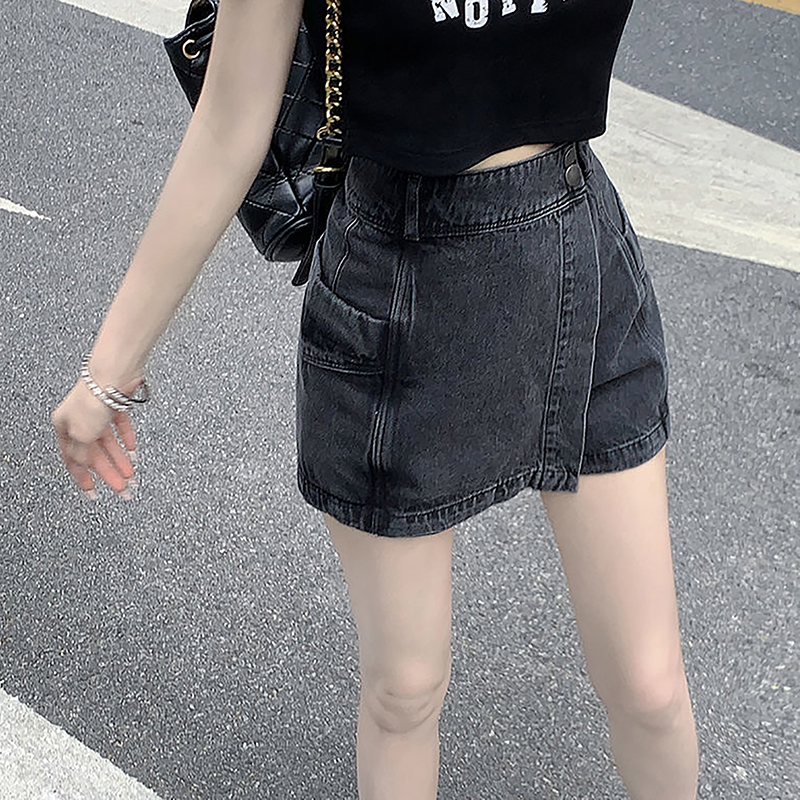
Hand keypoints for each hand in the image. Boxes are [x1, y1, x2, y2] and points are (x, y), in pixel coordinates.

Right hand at [51, 377, 139, 497]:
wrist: (112, 376)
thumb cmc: (92, 402)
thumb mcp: (82, 435)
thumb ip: (81, 454)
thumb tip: (82, 465)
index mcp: (63, 427)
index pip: (72, 459)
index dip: (83, 477)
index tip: (94, 492)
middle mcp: (79, 420)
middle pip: (94, 453)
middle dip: (109, 472)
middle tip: (122, 488)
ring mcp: (97, 413)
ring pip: (109, 443)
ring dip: (120, 460)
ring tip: (131, 474)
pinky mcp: (114, 405)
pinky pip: (120, 428)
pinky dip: (127, 440)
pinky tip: (133, 451)